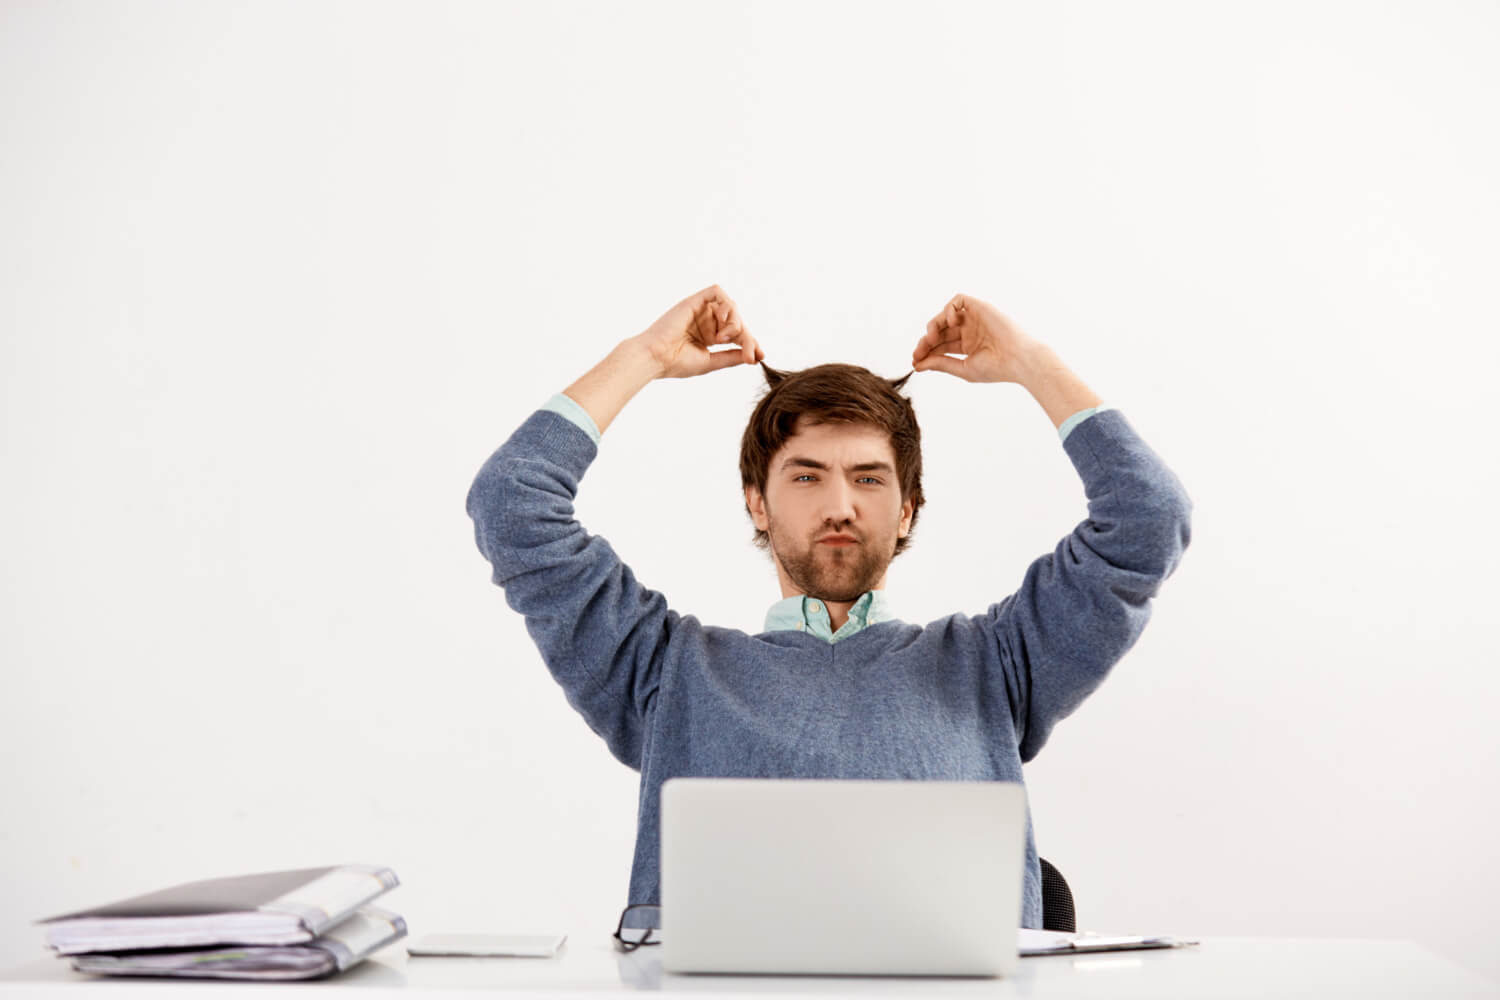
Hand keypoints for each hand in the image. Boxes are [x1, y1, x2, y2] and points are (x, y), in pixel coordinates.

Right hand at [632, 284, 763, 379]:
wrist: (656, 358)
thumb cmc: (676, 363)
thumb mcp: (711, 362)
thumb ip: (731, 356)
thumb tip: (754, 356)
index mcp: (708, 337)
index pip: (736, 336)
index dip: (750, 344)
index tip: (759, 357)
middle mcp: (706, 322)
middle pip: (737, 321)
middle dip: (746, 337)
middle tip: (750, 355)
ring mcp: (700, 311)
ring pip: (730, 307)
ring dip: (735, 322)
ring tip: (724, 338)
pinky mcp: (694, 301)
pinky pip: (717, 292)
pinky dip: (725, 304)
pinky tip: (721, 320)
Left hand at [911, 293, 1043, 383]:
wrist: (1019, 359)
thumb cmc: (996, 368)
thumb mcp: (963, 368)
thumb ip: (941, 364)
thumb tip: (917, 365)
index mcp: (968, 346)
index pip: (941, 345)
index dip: (926, 352)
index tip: (915, 361)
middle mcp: (970, 330)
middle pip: (940, 331)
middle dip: (926, 341)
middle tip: (918, 352)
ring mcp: (975, 318)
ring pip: (945, 315)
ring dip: (934, 326)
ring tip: (932, 338)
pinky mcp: (980, 307)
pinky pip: (958, 300)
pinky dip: (949, 309)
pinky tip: (950, 323)